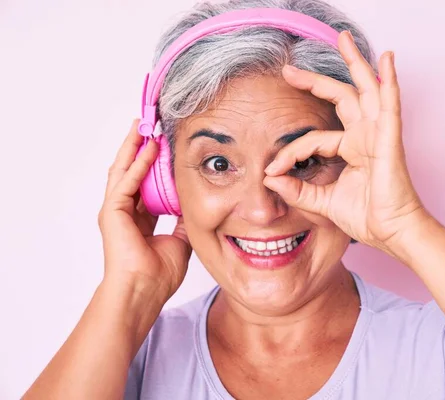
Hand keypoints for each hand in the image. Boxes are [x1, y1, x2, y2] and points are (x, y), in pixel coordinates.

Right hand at [98, 120, 191, 302]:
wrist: (144, 291)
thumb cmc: (159, 274)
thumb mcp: (180, 239)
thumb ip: (184, 220)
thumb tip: (194, 203)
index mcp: (139, 220)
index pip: (146, 185)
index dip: (155, 166)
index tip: (165, 147)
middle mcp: (125, 212)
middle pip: (131, 172)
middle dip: (140, 148)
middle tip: (149, 126)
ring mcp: (116, 211)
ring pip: (124, 170)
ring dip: (134, 147)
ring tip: (143, 126)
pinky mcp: (112, 211)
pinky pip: (127, 180)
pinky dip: (138, 162)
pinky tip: (149, 147)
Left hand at [263, 31, 426, 255]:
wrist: (391, 232)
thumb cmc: (367, 217)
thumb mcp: (323, 201)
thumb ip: (298, 190)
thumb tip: (270, 179)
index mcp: (350, 149)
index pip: (312, 139)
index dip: (289, 152)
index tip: (271, 171)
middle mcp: (363, 136)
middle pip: (340, 98)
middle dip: (314, 81)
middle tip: (289, 69)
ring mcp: (377, 133)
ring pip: (364, 89)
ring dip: (354, 63)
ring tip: (343, 38)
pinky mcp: (389, 138)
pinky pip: (389, 102)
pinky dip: (388, 79)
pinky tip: (386, 58)